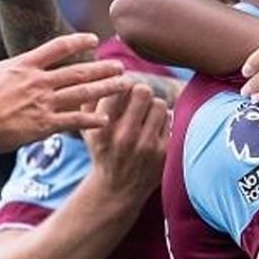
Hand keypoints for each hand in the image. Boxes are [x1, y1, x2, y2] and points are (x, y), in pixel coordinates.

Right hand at [0, 15, 128, 152]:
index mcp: (22, 65)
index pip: (57, 47)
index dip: (78, 41)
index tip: (94, 38)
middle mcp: (38, 81)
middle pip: (78, 71)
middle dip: (102, 68)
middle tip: (121, 66)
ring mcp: (42, 103)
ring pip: (82, 94)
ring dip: (106, 89)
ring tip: (125, 86)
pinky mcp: (42, 124)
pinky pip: (73, 121)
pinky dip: (91, 120)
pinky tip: (107, 119)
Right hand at [81, 84, 169, 203]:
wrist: (117, 189)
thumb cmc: (102, 150)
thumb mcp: (87, 129)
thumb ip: (90, 100)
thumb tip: (103, 69)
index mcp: (103, 129)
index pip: (119, 88)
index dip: (122, 83)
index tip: (122, 87)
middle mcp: (125, 137)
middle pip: (143, 91)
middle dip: (140, 91)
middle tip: (137, 99)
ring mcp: (146, 145)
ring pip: (159, 104)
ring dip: (153, 106)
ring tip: (145, 115)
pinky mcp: (164, 151)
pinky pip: (170, 119)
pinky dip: (163, 120)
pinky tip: (153, 128)